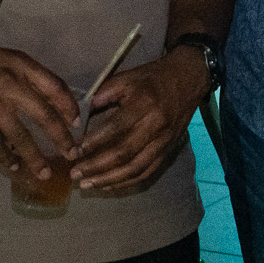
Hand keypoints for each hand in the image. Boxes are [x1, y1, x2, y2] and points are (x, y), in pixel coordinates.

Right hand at [0, 39, 80, 184]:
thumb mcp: (7, 59)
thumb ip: (29, 77)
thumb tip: (53, 102)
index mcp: (20, 66)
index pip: (54, 86)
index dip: (69, 106)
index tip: (76, 123)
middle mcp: (9, 84)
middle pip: (43, 115)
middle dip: (61, 137)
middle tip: (72, 154)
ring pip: (20, 136)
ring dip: (34, 157)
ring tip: (44, 172)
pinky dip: (6, 157)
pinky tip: (14, 166)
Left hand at [76, 44, 210, 193]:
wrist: (188, 79)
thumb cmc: (153, 77)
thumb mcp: (127, 77)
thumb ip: (103, 95)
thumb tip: (80, 115)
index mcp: (144, 103)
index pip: (116, 128)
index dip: (94, 142)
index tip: (74, 150)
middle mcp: (156, 125)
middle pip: (124, 153)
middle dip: (97, 167)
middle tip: (75, 173)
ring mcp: (163, 141)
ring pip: (135, 168)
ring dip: (109, 180)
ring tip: (86, 185)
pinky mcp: (168, 151)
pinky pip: (147, 172)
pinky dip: (126, 182)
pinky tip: (107, 185)